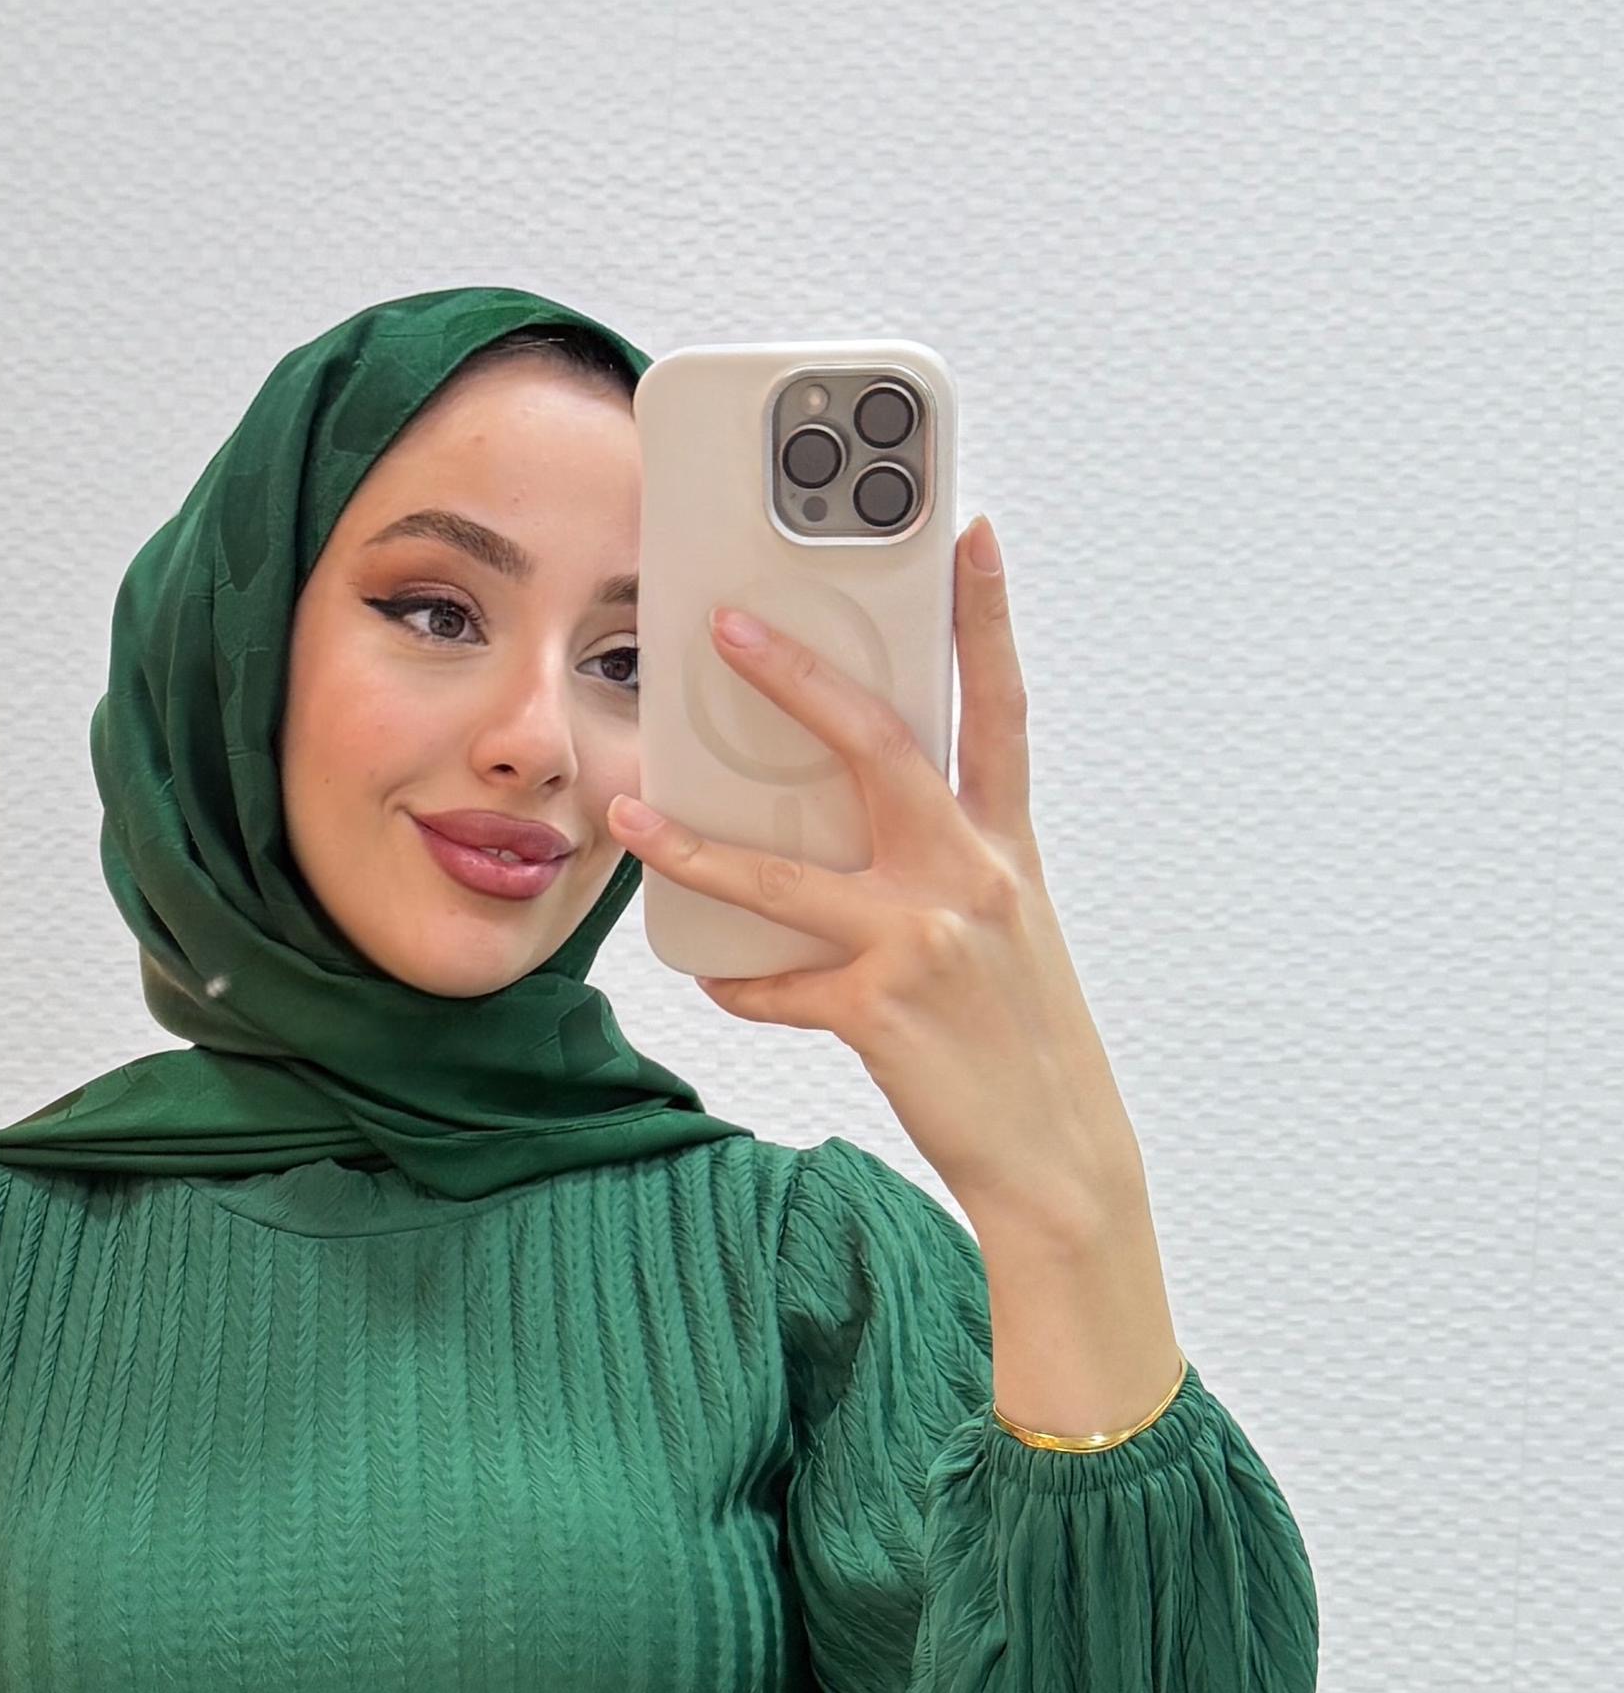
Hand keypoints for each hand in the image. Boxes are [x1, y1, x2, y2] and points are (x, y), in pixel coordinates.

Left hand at [607, 518, 1185, 1436]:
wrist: (1058, 1159)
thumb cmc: (1021, 1041)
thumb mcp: (1003, 936)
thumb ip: (936, 871)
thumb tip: (845, 834)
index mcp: (1005, 850)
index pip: (999, 709)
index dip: (986, 618)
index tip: (967, 533)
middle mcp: (971, 879)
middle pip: (880, 749)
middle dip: (801, 681)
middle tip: (730, 627)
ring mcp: (925, 942)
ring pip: (787, 875)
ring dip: (698, 844)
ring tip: (634, 814)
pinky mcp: (879, 1010)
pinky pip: (778, 987)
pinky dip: (742, 983)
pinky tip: (718, 979)